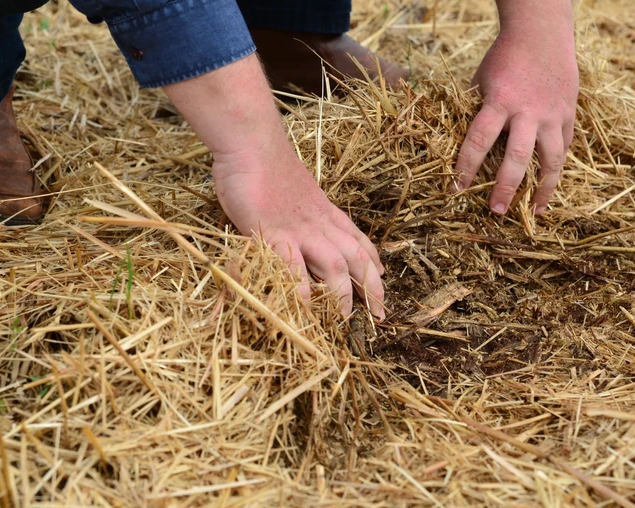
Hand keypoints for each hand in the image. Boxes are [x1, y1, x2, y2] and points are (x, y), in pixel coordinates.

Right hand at [163, 55, 384, 318]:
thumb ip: (299, 211)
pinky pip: (293, 265)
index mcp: (325, 211)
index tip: (383, 281)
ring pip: (334, 265)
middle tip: (379, 315)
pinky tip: (305, 308)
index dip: (374, 264)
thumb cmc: (266, 163)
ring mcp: (298, 228)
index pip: (359, 240)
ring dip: (342, 294)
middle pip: (356, 258)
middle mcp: (319, 223)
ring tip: (344, 319)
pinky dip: (301, 288)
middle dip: (371, 288)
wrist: (251, 140)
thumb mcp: (293, 191)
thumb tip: (297, 225)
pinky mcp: (273, 231)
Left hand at [455, 3, 577, 214]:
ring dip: (544, 188)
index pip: (479, 140)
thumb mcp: (481, 81)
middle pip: (517, 157)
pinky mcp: (569, 113)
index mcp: (499, 100)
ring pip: (552, 159)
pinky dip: (557, 167)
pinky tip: (549, 185)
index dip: (466, 167)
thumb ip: (478, 113)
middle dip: (505, 187)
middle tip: (496, 210)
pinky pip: (564, 146)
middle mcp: (528, 111)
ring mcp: (553, 113)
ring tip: (536, 211)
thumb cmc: (504, 58)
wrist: (542, 32)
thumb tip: (468, 148)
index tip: (457, 189)